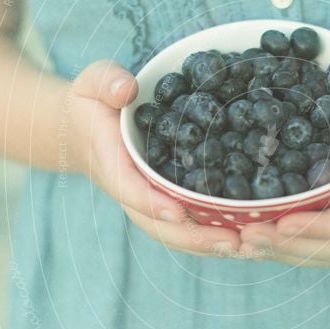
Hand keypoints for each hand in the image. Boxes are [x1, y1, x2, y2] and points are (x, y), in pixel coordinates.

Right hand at [69, 60, 241, 257]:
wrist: (84, 130)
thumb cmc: (92, 103)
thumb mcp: (93, 83)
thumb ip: (106, 81)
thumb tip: (126, 89)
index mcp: (112, 163)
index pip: (129, 188)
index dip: (151, 202)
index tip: (176, 212)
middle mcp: (131, 191)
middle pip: (158, 225)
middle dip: (193, 236)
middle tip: (232, 241)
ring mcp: (147, 201)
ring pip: (174, 233)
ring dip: (208, 244)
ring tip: (246, 247)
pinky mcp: (163, 202)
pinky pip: (185, 226)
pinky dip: (211, 236)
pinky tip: (244, 239)